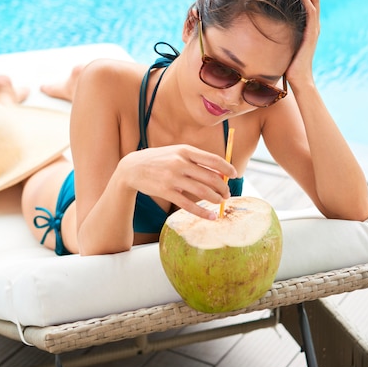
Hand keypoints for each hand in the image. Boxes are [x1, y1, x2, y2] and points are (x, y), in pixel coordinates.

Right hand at [119, 144, 236, 219]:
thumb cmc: (159, 160)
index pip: (213, 159)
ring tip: (221, 203)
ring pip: (201, 191)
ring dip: (215, 199)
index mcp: (185, 150)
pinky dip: (202, 212)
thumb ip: (195, 160)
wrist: (132, 167)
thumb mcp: (176, 152)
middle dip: (223, 188)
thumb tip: (219, 172)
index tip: (235, 175)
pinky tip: (210, 216)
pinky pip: (188, 204)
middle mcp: (180, 163)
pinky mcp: (166, 191)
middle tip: (227, 194)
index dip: (227, 168)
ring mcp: (172, 178)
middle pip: (210, 177)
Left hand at [285, 0, 319, 87]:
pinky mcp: (312, 33)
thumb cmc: (288, 67)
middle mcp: (313, 25)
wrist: (298, 80)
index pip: (307, 1)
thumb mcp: (281, 46)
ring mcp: (314, 29)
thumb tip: (259, 30)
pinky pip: (311, 11)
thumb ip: (277, 36)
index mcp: (308, 27)